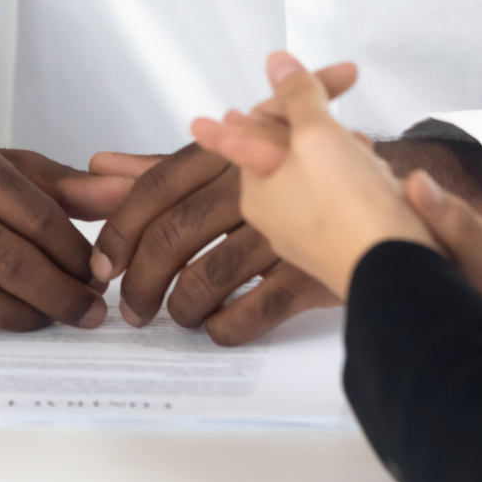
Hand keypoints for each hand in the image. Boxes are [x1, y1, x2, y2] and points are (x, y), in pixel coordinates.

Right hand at [0, 123, 109, 334]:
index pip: (34, 213)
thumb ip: (63, 185)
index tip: (101, 275)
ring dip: (23, 317)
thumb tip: (122, 195)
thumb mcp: (1, 166)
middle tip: (90, 312)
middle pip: (7, 260)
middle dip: (60, 294)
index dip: (75, 252)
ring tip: (51, 319)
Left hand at [87, 60, 359, 345]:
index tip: (103, 267)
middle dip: (141, 282)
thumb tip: (97, 166)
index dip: (120, 231)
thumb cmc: (291, 172)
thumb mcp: (226, 158)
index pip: (155, 188)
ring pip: (207, 276)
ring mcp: (281, 229)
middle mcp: (250, 185)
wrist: (384, 186)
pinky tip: (220, 327)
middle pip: (173, 235)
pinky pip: (253, 311)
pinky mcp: (310, 269)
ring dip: (182, 308)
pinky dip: (226, 327)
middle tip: (134, 311)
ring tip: (180, 317)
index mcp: (226, 154)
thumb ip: (159, 166)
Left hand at [190, 52, 437, 299]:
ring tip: (375, 159)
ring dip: (351, 154)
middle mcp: (275, 215)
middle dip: (331, 127)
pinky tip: (385, 183)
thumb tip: (276, 61)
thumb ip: (297, 94)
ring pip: (324, 171)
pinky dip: (364, 181)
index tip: (349, 74)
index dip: (303, 88)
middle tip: (362, 133)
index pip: (264, 120)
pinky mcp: (341, 246)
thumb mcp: (318, 135)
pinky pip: (345, 199)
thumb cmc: (351, 206)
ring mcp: (308, 234)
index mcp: (256, 189)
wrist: (400, 276)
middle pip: (294, 146)